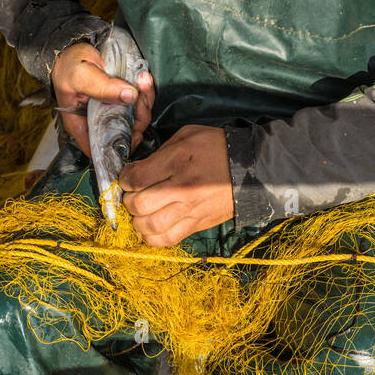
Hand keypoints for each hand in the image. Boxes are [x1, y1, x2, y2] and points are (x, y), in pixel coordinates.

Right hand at [51, 41, 153, 156]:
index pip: (101, 148)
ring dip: (145, 101)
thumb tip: (130, 96)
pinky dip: (145, 92)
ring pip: (136, 118)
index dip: (119, 146)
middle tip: (141, 93)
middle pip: (126, 133)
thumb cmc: (69, 64)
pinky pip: (139, 102)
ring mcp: (112, 110)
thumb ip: (102, 87)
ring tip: (144, 79)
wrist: (74, 46)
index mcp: (82, 124)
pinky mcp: (122, 98)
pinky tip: (144, 78)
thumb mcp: (81, 75)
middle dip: (139, 116)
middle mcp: (99, 121)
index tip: (133, 130)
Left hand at [120, 125, 233, 246]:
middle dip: (129, 200)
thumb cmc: (216, 147)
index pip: (136, 179)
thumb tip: (138, 169)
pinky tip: (152, 226)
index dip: (124, 179)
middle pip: (139, 205)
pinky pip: (167, 239)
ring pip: (150, 227)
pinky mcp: (197, 225)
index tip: (128, 177)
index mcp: (178, 161)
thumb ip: (160, 152)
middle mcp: (182, 189)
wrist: (251, 168)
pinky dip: (153, 236)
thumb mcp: (187, 135)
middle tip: (134, 194)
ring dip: (138, 220)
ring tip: (142, 212)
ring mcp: (190, 210)